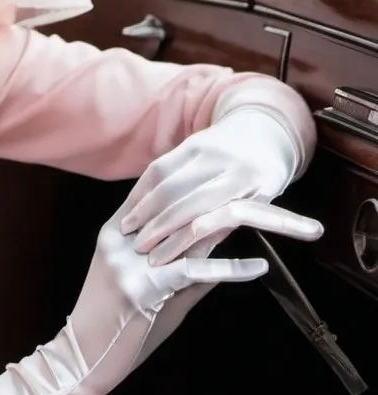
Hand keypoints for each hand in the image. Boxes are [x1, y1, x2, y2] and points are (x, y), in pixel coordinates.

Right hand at [0, 190, 320, 394]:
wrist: (84, 357)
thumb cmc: (117, 324)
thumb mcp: (148, 284)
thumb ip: (181, 261)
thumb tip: (221, 245)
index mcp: (119, 228)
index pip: (161, 189)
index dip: (200, 177)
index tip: (238, 171)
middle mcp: (122, 237)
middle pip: (181, 204)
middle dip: (224, 194)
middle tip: (265, 186)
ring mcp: (129, 260)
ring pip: (190, 231)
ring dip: (234, 222)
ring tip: (270, 216)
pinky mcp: (141, 288)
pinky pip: (192, 272)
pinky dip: (229, 268)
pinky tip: (259, 266)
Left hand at [118, 108, 320, 266]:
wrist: (272, 136)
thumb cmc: (228, 151)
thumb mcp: (202, 153)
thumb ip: (177, 177)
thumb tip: (138, 209)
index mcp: (196, 145)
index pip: (158, 173)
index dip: (138, 200)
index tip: (123, 222)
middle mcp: (217, 156)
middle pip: (174, 191)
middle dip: (151, 222)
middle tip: (134, 244)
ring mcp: (240, 173)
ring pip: (198, 210)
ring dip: (172, 238)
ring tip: (154, 259)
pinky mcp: (262, 192)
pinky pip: (225, 221)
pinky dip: (203, 241)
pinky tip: (187, 257)